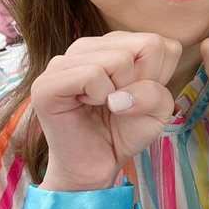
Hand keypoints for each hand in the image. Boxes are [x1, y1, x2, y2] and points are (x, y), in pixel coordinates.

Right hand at [31, 31, 181, 190]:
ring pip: (120, 59)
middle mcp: (90, 46)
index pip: (161, 43)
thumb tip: (120, 94)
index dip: (160, 76)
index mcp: (115, 44)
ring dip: (121, 92)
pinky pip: (92, 74)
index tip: (140, 94)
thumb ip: (157, 93)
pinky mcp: (46, 83)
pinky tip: (88, 105)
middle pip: (147, 45)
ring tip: (104, 104)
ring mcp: (65, 60)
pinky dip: (100, 96)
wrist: (96, 165)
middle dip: (144, 82)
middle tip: (122, 102)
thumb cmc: (125, 131)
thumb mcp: (158, 111)